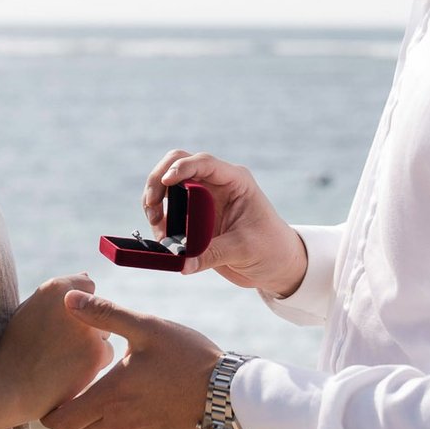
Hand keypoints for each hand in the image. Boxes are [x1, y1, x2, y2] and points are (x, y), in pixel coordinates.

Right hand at [0, 274, 112, 422]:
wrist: (10, 387)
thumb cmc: (17, 349)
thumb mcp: (29, 310)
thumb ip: (58, 294)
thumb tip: (87, 275)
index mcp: (55, 288)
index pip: (86, 285)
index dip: (77, 305)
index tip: (63, 322)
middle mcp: (75, 302)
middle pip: (98, 310)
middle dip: (86, 324)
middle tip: (60, 345)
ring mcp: (88, 327)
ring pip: (104, 332)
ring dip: (91, 343)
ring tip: (62, 359)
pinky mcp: (98, 352)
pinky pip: (107, 353)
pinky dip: (93, 363)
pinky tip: (71, 370)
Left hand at [39, 290, 220, 428]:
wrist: (228, 393)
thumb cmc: (187, 357)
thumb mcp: (146, 327)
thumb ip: (105, 313)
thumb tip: (69, 299)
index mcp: (110, 397)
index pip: (60, 422)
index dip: (48, 409)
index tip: (52, 386)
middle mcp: (118, 422)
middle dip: (63, 414)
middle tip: (67, 387)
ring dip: (85, 421)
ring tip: (90, 391)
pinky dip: (106, 424)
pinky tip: (118, 399)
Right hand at [143, 150, 308, 297]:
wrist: (278, 266)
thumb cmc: (271, 249)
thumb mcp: (243, 249)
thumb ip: (211, 254)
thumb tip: (181, 263)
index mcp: (235, 181)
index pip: (204, 163)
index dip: (182, 167)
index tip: (166, 181)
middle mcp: (217, 184)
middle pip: (178, 164)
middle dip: (159, 180)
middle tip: (151, 205)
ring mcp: (203, 199)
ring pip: (168, 186)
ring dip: (155, 202)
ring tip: (157, 227)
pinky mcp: (194, 217)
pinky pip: (169, 211)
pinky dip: (160, 220)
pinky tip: (162, 237)